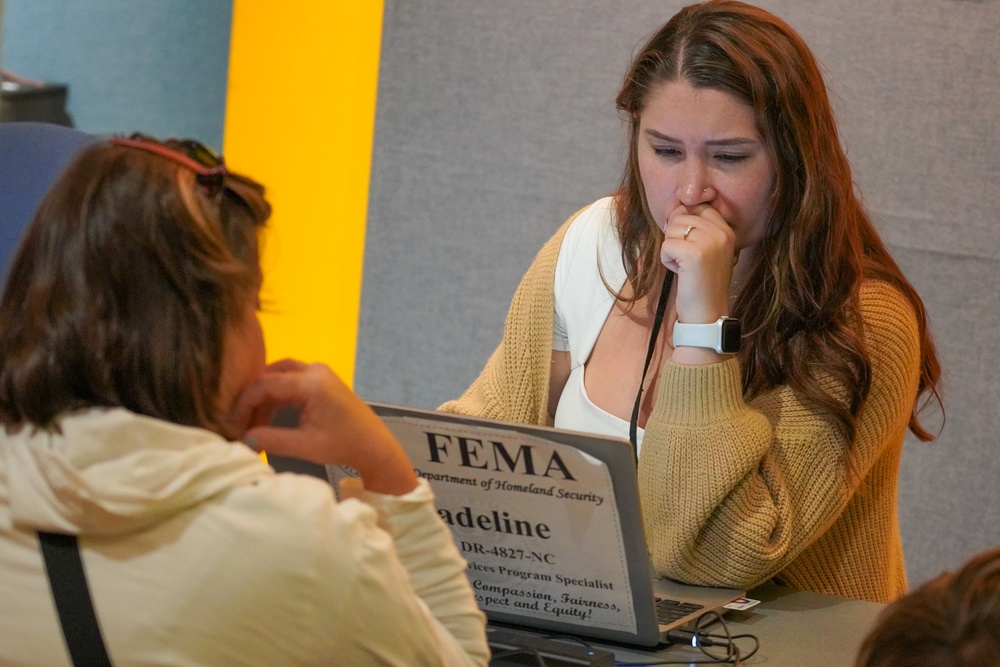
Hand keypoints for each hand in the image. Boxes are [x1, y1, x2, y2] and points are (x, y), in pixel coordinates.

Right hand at [228, 359, 418, 495]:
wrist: (375, 447)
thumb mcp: (306, 446)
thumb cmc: (344, 446)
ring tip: (251, 426)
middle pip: (270, 376)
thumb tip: (243, 439)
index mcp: (311, 383)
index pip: (265, 384)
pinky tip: (266, 420)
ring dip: (263, 400)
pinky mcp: (321, 381)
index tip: (232, 425)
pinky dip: (276, 399)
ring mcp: (319, 373)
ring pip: (278, 378)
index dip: (244, 404)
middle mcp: (314, 370)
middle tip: (238, 424)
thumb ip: (272, 440)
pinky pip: (290, 383)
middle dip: (251, 400)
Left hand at [659, 204, 735, 323]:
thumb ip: (698, 229)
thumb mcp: (709, 250)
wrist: (707, 313)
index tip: (687, 242)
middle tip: (687, 259)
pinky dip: (666, 259)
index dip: (685, 220)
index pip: (699, 206)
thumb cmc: (703, 283)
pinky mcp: (694, 254)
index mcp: (726, 230)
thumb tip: (675, 211)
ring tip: (684, 266)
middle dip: (676, 238)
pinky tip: (680, 271)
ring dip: (670, 249)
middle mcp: (721, 233)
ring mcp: (709, 242)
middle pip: (681, 216)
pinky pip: (666, 245)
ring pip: (672, 229)